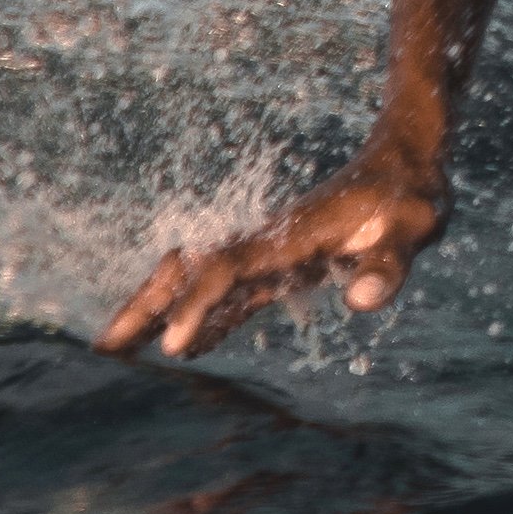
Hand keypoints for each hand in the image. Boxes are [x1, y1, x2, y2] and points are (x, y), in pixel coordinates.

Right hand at [101, 157, 444, 360]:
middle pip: (189, 271)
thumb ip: (389, 263)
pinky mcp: (279, 264)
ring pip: (195, 281)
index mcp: (289, 234)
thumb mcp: (414, 225)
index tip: (172, 347)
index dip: (198, 305)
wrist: (408, 160)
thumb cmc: (412, 195)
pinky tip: (182, 347)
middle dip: (143, 307)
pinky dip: (196, 316)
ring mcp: (268, 253)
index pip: (228, 271)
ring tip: (114, 352)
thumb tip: (362, 302)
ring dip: (154, 310)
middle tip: (98, 353)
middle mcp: (266, 241)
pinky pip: (225, 294)